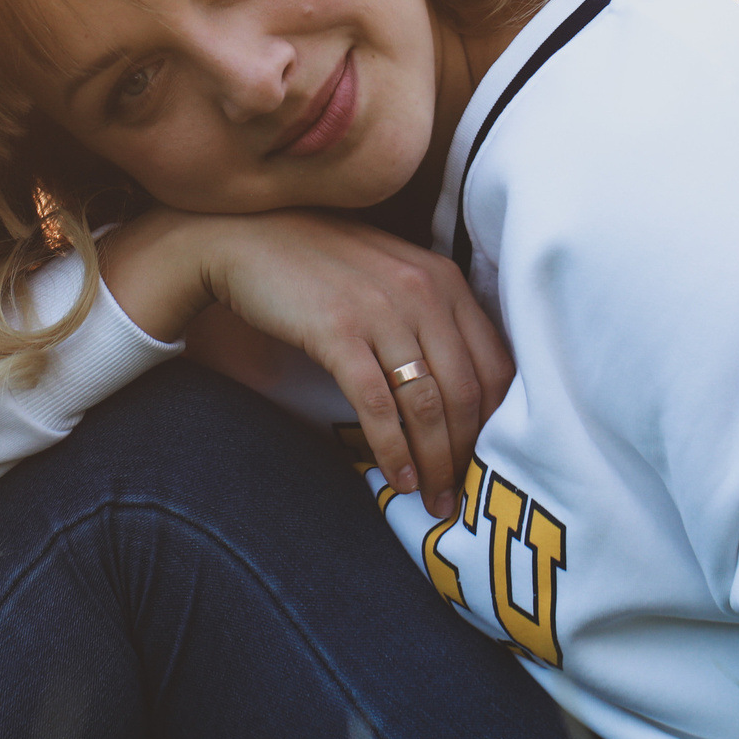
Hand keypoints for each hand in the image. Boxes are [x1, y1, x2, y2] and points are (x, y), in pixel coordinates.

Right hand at [100, 208, 512, 519]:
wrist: (241, 240)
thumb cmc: (316, 264)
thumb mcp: (388, 275)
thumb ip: (427, 313)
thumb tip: (458, 387)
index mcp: (443, 279)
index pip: (495, 363)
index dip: (498, 422)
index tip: (486, 458)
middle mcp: (423, 292)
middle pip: (466, 391)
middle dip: (466, 453)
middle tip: (459, 494)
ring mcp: (380, 311)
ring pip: (427, 404)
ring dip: (433, 462)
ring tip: (431, 498)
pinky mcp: (338, 333)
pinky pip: (378, 406)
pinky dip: (391, 450)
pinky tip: (395, 477)